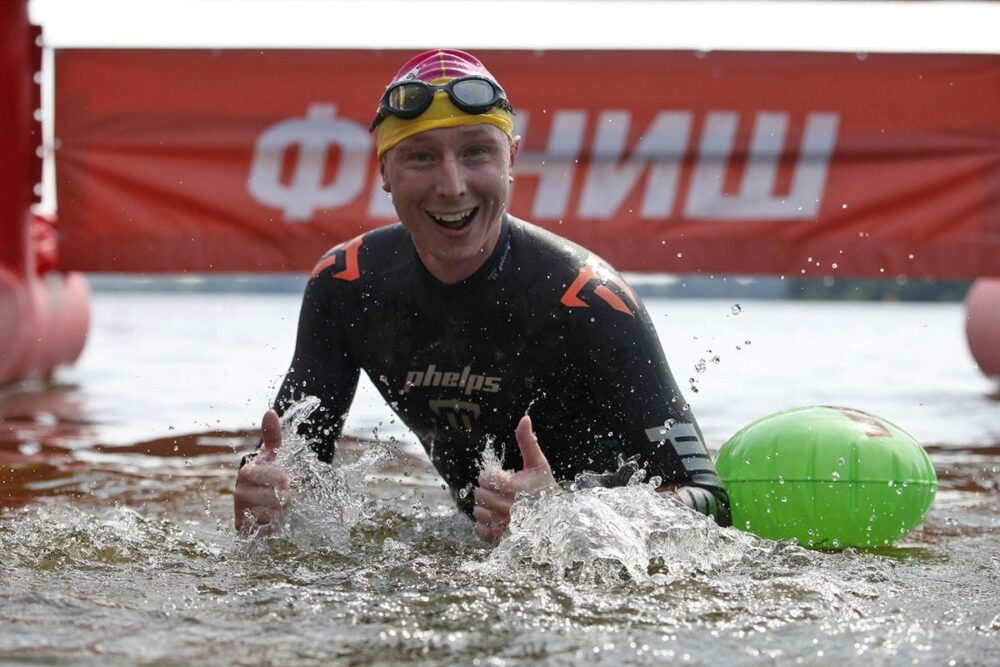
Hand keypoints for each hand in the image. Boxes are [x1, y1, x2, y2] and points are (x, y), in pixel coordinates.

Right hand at [234, 409, 289, 533]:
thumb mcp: (271, 456)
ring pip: (275, 512)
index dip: (285, 479)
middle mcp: (239, 492)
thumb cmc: (267, 477)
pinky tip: (269, 518)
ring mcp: (240, 511)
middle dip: (285, 496)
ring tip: (274, 506)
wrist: (257, 502)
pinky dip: (274, 524)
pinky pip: (268, 528)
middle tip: (278, 495)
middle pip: (278, 495)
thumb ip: (272, 436)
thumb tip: (270, 412)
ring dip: (281, 510)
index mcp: (247, 471)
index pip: (279, 476)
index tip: (282, 480)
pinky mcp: (244, 529)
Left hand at [473, 415, 556, 544]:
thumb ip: (528, 441)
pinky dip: (484, 524)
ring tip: (501, 504)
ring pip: (477, 512)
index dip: (492, 475)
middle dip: (488, 490)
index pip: (485, 477)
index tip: (503, 477)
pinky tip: (497, 518)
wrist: (557, 519)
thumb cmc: (545, 488)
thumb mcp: (538, 464)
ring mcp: (505, 525)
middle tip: (502, 490)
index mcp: (516, 488)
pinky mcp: (501, 539)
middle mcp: (509, 508)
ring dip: (486, 507)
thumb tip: (525, 418)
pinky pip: (479, 530)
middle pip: (479, 494)